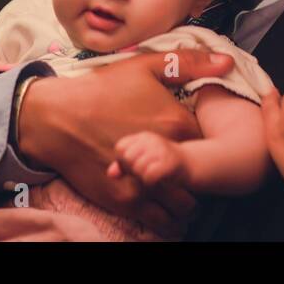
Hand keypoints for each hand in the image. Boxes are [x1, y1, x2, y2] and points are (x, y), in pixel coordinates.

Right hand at [16, 49, 232, 237]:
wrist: (55, 118)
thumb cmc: (101, 89)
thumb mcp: (145, 66)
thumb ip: (189, 63)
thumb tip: (228, 62)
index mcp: (177, 124)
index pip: (213, 143)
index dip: (208, 143)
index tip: (196, 140)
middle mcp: (165, 158)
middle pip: (203, 178)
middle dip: (199, 173)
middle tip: (188, 164)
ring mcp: (146, 183)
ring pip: (186, 204)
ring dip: (186, 196)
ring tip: (176, 184)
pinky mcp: (126, 201)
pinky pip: (162, 221)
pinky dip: (168, 216)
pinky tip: (164, 204)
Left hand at [109, 131, 187, 188]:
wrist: (194, 164)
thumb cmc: (165, 164)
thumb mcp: (144, 161)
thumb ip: (125, 166)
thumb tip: (111, 174)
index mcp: (144, 137)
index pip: (120, 148)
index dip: (123, 160)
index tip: (135, 166)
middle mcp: (152, 140)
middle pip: (127, 158)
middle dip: (132, 170)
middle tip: (146, 172)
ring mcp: (162, 150)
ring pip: (137, 168)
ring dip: (143, 177)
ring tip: (154, 175)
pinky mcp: (170, 163)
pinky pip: (149, 177)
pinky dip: (151, 182)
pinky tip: (159, 180)